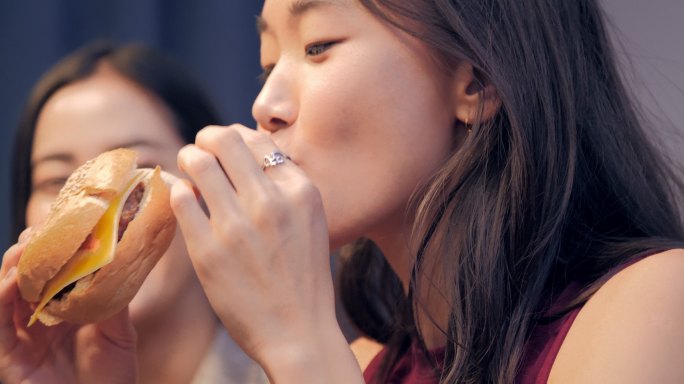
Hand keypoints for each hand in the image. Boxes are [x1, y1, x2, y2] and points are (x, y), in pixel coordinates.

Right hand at [0, 230, 137, 383]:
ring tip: (30, 245)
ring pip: (5, 291)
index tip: (66, 220)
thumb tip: (121, 259)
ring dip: (16, 265)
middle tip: (46, 229)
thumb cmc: (111, 380)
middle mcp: (38, 319)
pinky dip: (2, 296)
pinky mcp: (7, 355)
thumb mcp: (118, 334)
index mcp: (64, 309)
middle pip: (25, 274)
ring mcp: (20, 335)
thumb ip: (113, 300)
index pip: (53, 269)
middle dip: (32, 248)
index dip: (54, 245)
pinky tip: (16, 279)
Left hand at [172, 125, 360, 380]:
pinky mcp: (208, 251)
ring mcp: (238, 226)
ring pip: (198, 161)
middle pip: (225, 140)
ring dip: (188, 158)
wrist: (298, 332)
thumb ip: (284, 187)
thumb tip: (246, 149)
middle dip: (207, 138)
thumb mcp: (310, 222)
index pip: (258, 140)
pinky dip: (176, 189)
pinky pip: (180, 198)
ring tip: (187, 167)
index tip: (226, 148)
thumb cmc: (303, 277)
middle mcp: (271, 202)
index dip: (237, 138)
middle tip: (200, 149)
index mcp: (301, 192)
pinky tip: (180, 194)